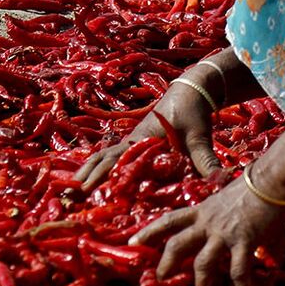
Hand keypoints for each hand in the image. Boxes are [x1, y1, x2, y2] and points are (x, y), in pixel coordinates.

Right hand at [74, 75, 220, 190]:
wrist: (192, 90)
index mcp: (140, 140)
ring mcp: (133, 143)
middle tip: (67, 195)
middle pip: (102, 160)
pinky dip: (101, 167)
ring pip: (104, 158)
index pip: (113, 160)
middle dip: (85, 176)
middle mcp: (131, 142)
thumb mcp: (198, 136)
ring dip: (89, 172)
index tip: (82, 190)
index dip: (97, 175)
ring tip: (72, 189)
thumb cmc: (193, 111)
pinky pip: (113, 157)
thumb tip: (218, 182)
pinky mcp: (138, 145)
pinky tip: (93, 179)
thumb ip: (206, 160)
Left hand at [131, 174, 284, 285]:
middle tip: (161, 279)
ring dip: (202, 284)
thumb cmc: (254, 187)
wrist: (272, 179)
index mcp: (201, 210)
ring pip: (202, 263)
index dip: (149, 231)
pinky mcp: (244, 240)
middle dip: (167, 264)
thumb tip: (232, 230)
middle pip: (177, 244)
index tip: (133, 242)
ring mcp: (224, 232)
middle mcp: (207, 222)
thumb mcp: (228, 199)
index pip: (169, 220)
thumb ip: (223, 216)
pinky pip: (238, 269)